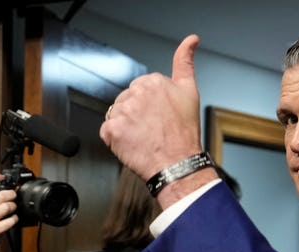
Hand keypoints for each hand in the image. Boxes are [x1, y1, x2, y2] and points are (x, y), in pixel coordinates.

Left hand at [100, 34, 203, 180]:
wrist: (178, 164)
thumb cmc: (185, 134)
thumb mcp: (190, 91)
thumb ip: (185, 62)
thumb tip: (191, 40)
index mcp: (153, 81)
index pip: (141, 90)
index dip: (151, 106)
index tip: (161, 117)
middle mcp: (136, 93)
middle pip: (127, 101)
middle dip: (137, 115)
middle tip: (155, 130)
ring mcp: (122, 112)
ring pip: (117, 116)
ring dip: (127, 127)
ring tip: (145, 138)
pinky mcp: (111, 130)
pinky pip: (107, 132)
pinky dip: (117, 140)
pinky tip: (134, 143)